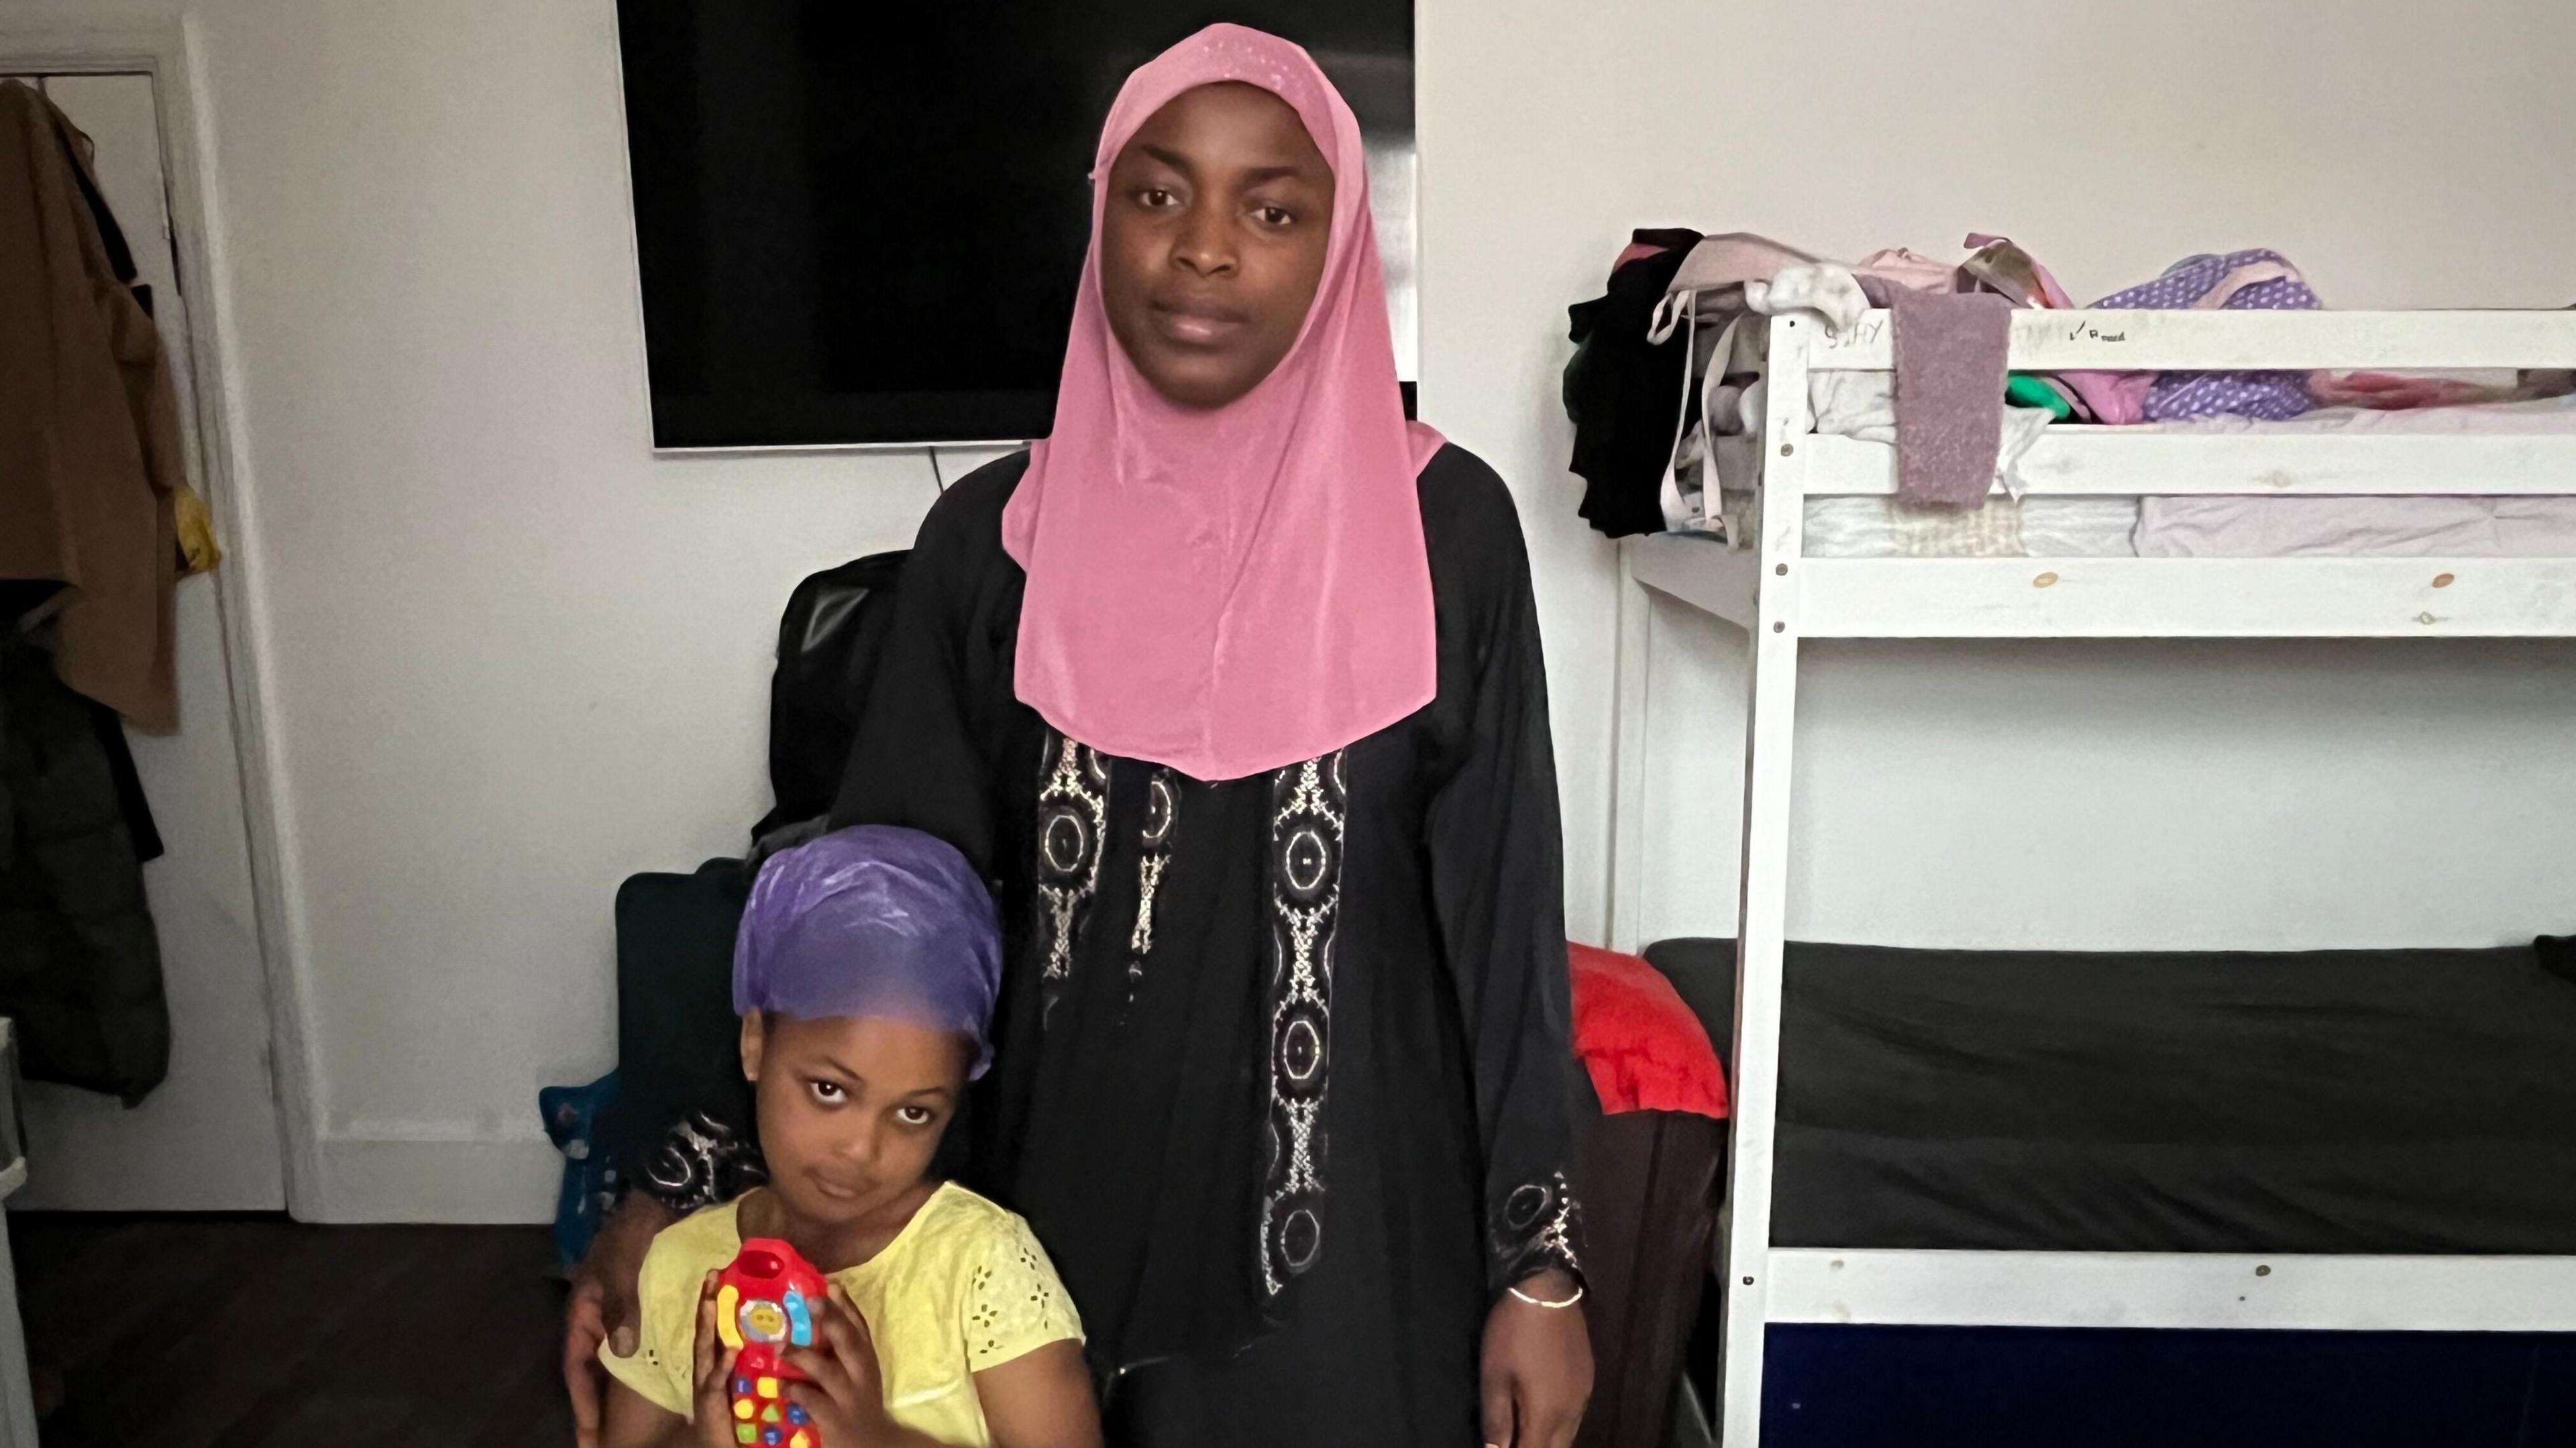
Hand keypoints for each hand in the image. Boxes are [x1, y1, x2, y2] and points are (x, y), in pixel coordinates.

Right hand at [567, 1194, 672, 1447]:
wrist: (666, 1194)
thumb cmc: (639, 1232)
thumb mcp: (626, 1269)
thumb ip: (623, 1309)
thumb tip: (622, 1351)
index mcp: (584, 1307)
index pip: (576, 1365)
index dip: (582, 1401)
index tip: (587, 1435)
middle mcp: (599, 1310)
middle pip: (594, 1365)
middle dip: (598, 1400)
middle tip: (604, 1436)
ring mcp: (622, 1304)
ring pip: (618, 1353)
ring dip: (622, 1383)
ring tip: (631, 1419)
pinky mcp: (645, 1297)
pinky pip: (641, 1336)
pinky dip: (647, 1358)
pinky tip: (662, 1378)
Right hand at [688, 1271, 748, 1447]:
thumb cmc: (740, 1418)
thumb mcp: (750, 1382)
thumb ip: (757, 1358)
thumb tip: (783, 1331)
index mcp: (719, 1363)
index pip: (718, 1327)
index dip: (717, 1301)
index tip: (720, 1273)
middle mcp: (709, 1371)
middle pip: (707, 1332)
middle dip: (707, 1304)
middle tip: (711, 1275)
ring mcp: (706, 1387)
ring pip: (706, 1352)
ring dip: (708, 1327)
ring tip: (711, 1302)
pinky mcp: (711, 1406)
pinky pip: (717, 1384)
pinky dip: (721, 1367)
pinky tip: (729, 1351)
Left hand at [784, 1283, 894, 1447]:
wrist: (872, 1444)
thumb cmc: (858, 1401)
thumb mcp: (858, 1372)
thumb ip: (842, 1347)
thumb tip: (822, 1311)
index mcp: (866, 1358)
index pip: (859, 1327)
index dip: (846, 1305)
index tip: (830, 1285)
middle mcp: (861, 1373)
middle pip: (848, 1341)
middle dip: (831, 1319)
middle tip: (811, 1300)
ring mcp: (849, 1397)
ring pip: (828, 1371)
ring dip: (804, 1356)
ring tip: (781, 1347)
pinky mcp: (836, 1419)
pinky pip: (814, 1402)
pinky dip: (797, 1392)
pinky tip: (782, 1386)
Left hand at [1479, 1270, 1591, 1447]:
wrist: (1547, 1288)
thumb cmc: (1513, 1333)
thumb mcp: (1494, 1376)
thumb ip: (1497, 1420)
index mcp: (1547, 1415)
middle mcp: (1572, 1412)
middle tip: (1513, 1443)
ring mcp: (1584, 1395)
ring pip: (1569, 1437)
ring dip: (1548, 1442)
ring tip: (1525, 1434)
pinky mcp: (1588, 1379)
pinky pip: (1575, 1417)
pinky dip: (1559, 1426)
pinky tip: (1543, 1415)